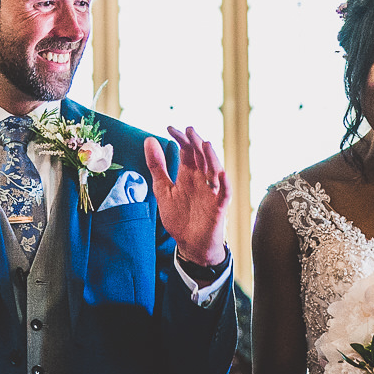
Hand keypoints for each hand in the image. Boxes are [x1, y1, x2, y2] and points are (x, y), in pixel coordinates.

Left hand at [147, 126, 231, 263]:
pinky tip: (221, 174)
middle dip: (196, 142)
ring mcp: (211, 193)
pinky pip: (224, 194)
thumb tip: (149, 140)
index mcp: (188, 175)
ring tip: (205, 144)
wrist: (189, 245)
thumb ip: (157, 166)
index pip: (186, 151)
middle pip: (201, 157)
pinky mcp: (218, 207)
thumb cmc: (179, 218)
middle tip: (189, 129)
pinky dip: (224, 184)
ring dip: (211, 158)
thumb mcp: (163, 190)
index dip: (180, 139)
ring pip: (215, 171)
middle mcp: (201, 180)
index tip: (170, 128)